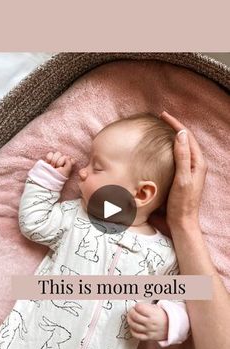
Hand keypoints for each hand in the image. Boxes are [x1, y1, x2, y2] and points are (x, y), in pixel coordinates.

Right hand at [45, 151, 74, 177]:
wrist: (48, 179)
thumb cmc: (59, 177)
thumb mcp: (67, 171)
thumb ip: (69, 163)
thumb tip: (67, 157)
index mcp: (68, 164)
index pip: (70, 158)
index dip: (67, 161)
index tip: (64, 167)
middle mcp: (63, 161)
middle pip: (63, 155)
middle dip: (60, 162)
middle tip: (57, 168)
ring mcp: (56, 160)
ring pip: (57, 153)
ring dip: (54, 160)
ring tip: (53, 167)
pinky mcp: (49, 159)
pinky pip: (50, 154)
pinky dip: (49, 158)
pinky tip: (48, 163)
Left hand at [127, 302, 167, 340]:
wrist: (171, 327)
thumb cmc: (163, 316)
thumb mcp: (157, 308)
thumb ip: (146, 307)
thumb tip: (136, 306)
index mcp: (153, 314)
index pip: (139, 308)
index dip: (136, 306)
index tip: (136, 306)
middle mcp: (150, 323)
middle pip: (135, 316)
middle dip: (131, 312)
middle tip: (131, 310)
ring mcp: (149, 330)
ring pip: (134, 325)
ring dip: (129, 320)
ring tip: (130, 317)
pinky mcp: (148, 337)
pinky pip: (136, 335)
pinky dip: (132, 330)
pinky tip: (133, 326)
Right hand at [160, 111, 207, 228]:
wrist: (182, 222)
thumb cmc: (182, 203)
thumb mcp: (182, 179)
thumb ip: (182, 157)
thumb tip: (181, 134)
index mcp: (198, 163)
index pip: (187, 137)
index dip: (176, 124)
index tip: (163, 115)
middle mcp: (195, 165)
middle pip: (185, 140)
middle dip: (174, 128)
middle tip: (160, 120)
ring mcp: (189, 171)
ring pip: (181, 148)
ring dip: (172, 137)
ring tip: (161, 130)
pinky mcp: (183, 176)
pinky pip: (177, 157)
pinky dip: (169, 148)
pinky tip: (161, 150)